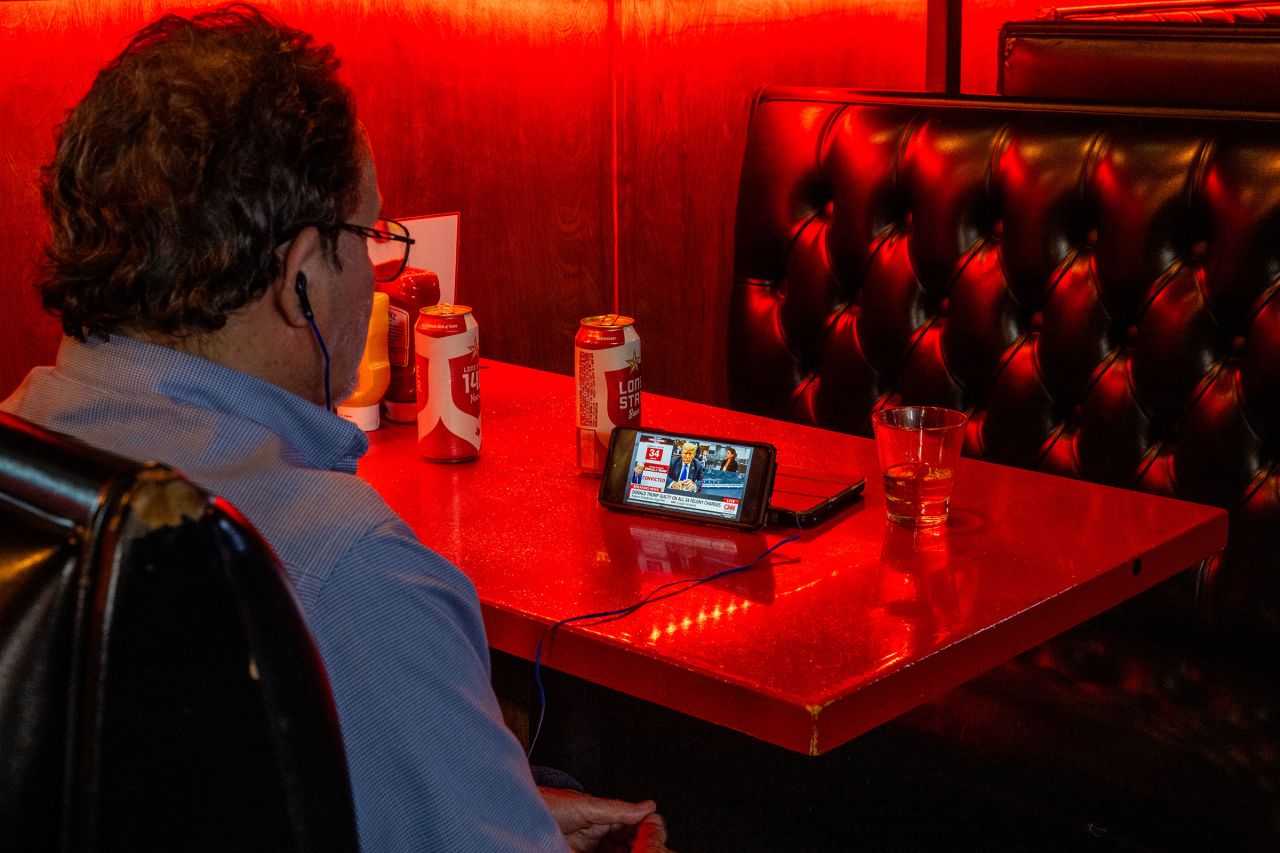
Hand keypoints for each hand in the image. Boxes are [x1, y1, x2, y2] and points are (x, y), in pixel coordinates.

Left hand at [539, 788, 673, 851]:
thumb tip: (647, 806)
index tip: (652, 844)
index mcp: (604, 816)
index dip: (648, 835)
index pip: (636, 827)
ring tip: (635, 852)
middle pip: (630, 845)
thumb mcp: (584, 806)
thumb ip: (616, 809)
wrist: (518, 818)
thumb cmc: (545, 805)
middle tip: (643, 851)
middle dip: (639, 848)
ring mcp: (591, 850)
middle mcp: (600, 835)